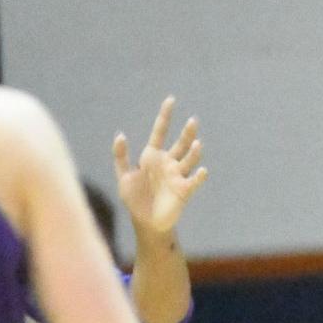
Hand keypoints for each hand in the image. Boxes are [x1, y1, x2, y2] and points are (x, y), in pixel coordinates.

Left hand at [114, 96, 207, 237]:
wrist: (145, 222)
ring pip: (189, 159)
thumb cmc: (135, 199)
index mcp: (152, 156)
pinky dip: (198, 176)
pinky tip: (202, 170)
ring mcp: (177, 176)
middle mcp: (168, 163)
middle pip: (179, 143)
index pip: (160, 131)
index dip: (165, 116)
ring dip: (193, 152)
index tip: (171, 100)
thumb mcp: (123, 176)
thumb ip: (121, 156)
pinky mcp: (184, 191)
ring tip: (196, 143)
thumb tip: (121, 135)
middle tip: (193, 120)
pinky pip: (193, 181)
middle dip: (186, 132)